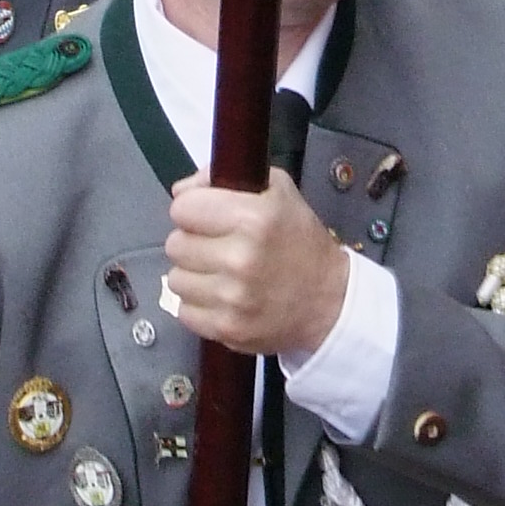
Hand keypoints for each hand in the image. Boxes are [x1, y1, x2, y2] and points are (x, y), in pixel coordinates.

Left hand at [162, 167, 349, 358]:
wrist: (329, 301)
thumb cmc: (300, 242)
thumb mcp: (277, 192)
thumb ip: (226, 177)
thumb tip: (181, 191)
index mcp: (253, 218)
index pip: (182, 208)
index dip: (192, 209)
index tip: (207, 217)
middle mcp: (241, 258)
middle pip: (175, 244)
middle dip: (193, 243)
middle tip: (218, 248)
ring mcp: (232, 298)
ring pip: (175, 279)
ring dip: (194, 276)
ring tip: (221, 274)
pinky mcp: (226, 328)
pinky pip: (183, 311)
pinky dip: (199, 305)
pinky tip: (222, 298)